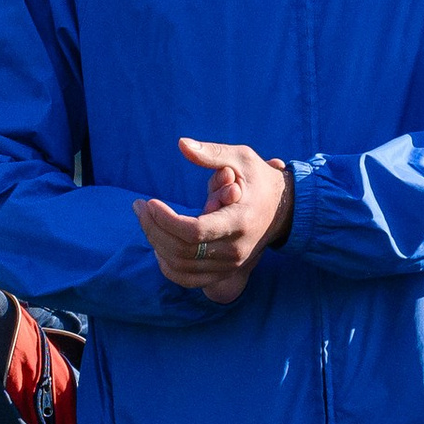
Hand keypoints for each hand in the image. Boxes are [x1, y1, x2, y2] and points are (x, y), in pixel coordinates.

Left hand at [135, 137, 293, 303]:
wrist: (283, 209)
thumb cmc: (258, 180)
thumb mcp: (241, 159)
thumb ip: (212, 154)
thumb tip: (182, 144)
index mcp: (240, 221)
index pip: (193, 232)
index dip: (165, 220)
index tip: (149, 202)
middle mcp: (235, 249)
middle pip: (181, 250)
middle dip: (153, 228)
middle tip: (140, 207)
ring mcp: (230, 265)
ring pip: (179, 266)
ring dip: (155, 244)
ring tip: (146, 221)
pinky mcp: (223, 273)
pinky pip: (187, 279)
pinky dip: (167, 265)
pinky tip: (158, 244)